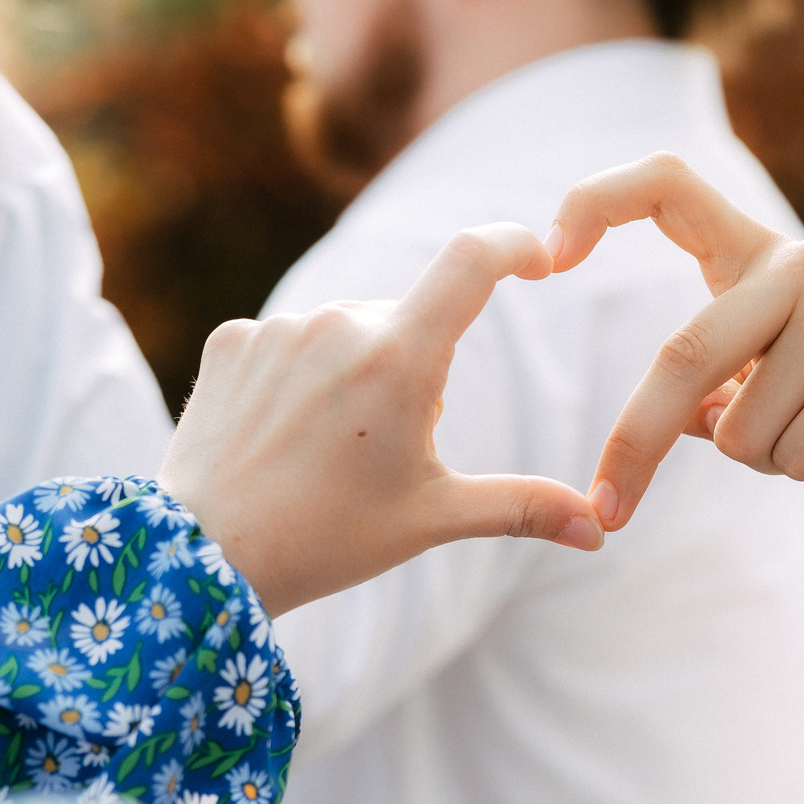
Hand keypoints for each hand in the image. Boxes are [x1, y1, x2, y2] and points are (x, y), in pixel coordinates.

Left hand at [160, 224, 603, 614]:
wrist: (203, 559)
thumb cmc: (327, 539)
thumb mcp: (432, 518)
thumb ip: (521, 507)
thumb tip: (599, 528)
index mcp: (400, 358)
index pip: (473, 259)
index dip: (515, 244)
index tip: (539, 257)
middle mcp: (340, 322)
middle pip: (408, 323)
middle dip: (413, 373)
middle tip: (381, 453)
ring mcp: (280, 328)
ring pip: (346, 335)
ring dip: (354, 375)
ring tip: (322, 453)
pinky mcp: (231, 340)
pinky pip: (287, 345)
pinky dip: (296, 380)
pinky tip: (276, 436)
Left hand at [545, 153, 803, 529]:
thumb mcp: (783, 368)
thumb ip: (721, 378)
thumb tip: (681, 421)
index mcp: (764, 255)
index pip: (669, 184)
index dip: (597, 201)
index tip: (547, 253)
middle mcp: (802, 263)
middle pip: (680, 355)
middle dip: (636, 444)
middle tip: (608, 507)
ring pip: (741, 431)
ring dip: (771, 457)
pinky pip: (794, 456)